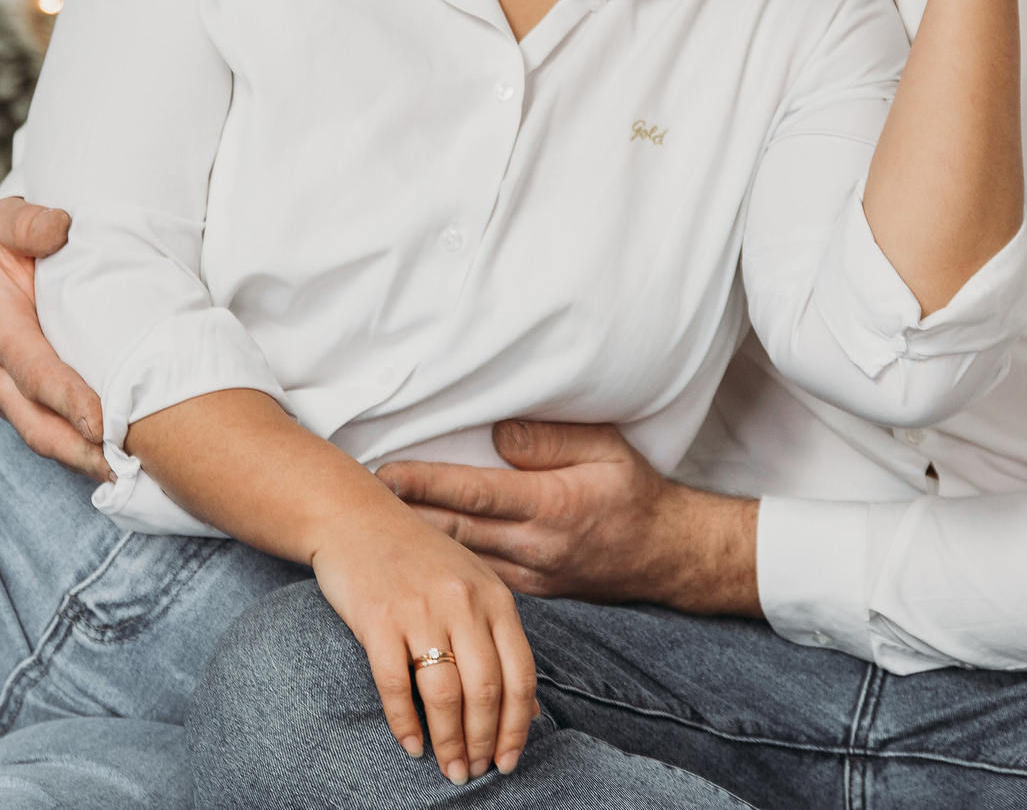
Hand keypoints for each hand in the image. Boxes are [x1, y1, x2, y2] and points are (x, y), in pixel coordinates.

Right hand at [0, 198, 109, 478]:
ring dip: (85, 460)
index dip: (67, 399)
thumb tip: (59, 228)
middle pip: (38, 423)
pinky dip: (84, 450)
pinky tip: (121, 462)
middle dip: (80, 450)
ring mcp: (9, 395)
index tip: (100, 423)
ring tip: (131, 475)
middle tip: (125, 468)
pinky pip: (54, 431)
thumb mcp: (7, 220)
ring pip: (46, 437)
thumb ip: (27, 223)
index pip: (33, 372)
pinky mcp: (26, 403)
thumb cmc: (1, 247)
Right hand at [310, 503, 537, 784]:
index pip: (520, 675)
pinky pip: (394, 684)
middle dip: (483, 742)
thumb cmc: (418, 558)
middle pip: (486, 691)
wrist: (355, 517)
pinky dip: (404, 723)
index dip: (518, 727)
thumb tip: (530, 710)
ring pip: (444, 694)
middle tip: (473, 773)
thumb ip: (500, 639)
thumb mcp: (472, 586)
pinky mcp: (377, 618)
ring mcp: (420, 610)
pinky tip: (411, 745)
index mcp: (494, 597)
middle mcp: (463, 602)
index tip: (508, 761)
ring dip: (449, 741)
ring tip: (448, 768)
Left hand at [379, 421, 761, 616]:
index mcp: (550, 503)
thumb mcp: (605, 447)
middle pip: (455, 530)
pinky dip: (447, 566)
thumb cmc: (635, 491)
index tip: (385, 472)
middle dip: (406, 514)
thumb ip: (550, 438)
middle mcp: (536, 545)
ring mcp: (533, 575)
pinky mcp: (534, 593)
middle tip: (359, 498)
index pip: (472, 491)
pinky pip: (480, 578)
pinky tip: (418, 557)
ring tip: (376, 527)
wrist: (668, 555)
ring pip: (462, 560)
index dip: (424, 482)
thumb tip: (498, 432)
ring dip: (419, 545)